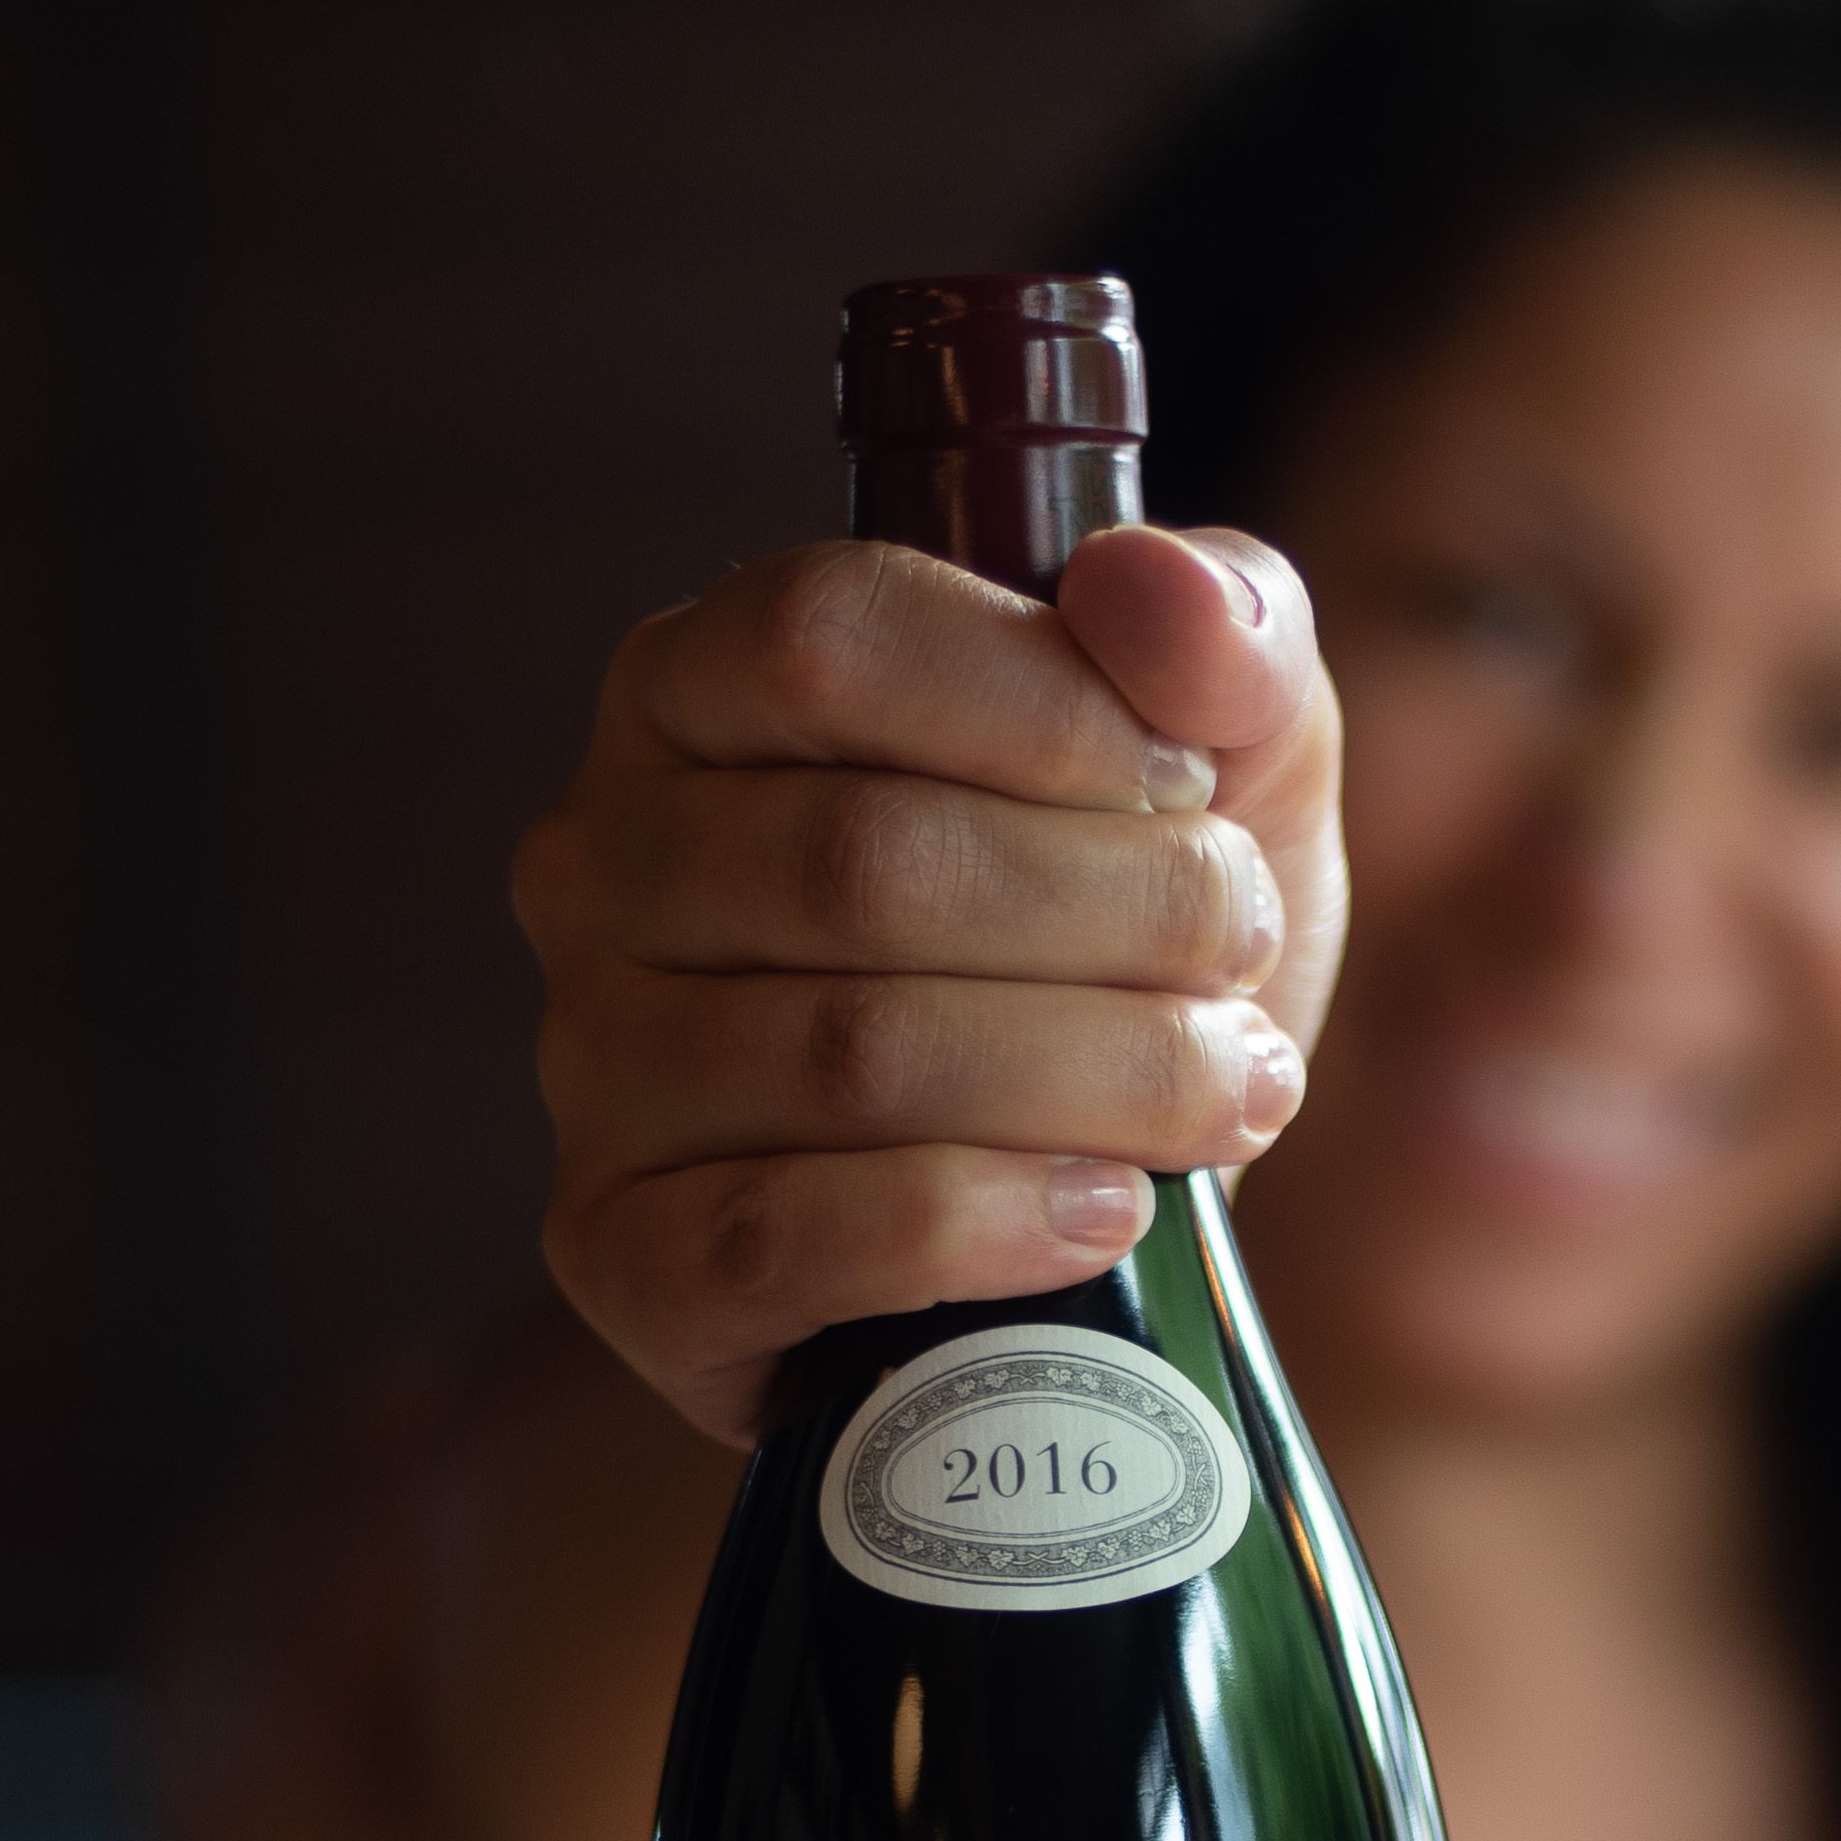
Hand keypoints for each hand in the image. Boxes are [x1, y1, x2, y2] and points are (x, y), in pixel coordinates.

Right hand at [515, 521, 1344, 1444]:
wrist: (1083, 1216)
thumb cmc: (1123, 949)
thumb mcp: (1226, 767)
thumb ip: (1222, 639)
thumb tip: (1153, 585)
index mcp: (700, 687)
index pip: (827, 637)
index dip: (1042, 706)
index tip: (1191, 787)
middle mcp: (606, 862)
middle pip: (863, 859)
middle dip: (1118, 914)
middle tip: (1245, 961)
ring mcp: (595, 1066)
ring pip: (850, 1055)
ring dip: (1095, 1075)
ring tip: (1229, 1092)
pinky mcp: (623, 1255)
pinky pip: (787, 1238)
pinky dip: (985, 1223)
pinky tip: (1109, 1211)